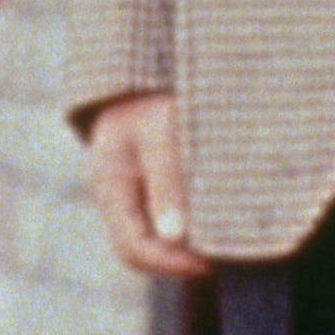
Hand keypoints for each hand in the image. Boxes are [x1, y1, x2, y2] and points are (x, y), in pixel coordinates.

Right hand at [84, 91, 209, 280]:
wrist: (143, 70)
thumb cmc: (151, 95)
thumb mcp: (160, 130)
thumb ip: (167, 181)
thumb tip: (175, 236)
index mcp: (109, 186)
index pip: (135, 250)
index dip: (173, 264)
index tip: (212, 263)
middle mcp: (114, 195)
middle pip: (144, 250)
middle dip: (182, 259)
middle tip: (225, 255)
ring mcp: (128, 190)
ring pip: (156, 236)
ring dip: (188, 243)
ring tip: (224, 239)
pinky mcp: (147, 182)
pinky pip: (164, 218)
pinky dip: (189, 225)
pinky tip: (217, 217)